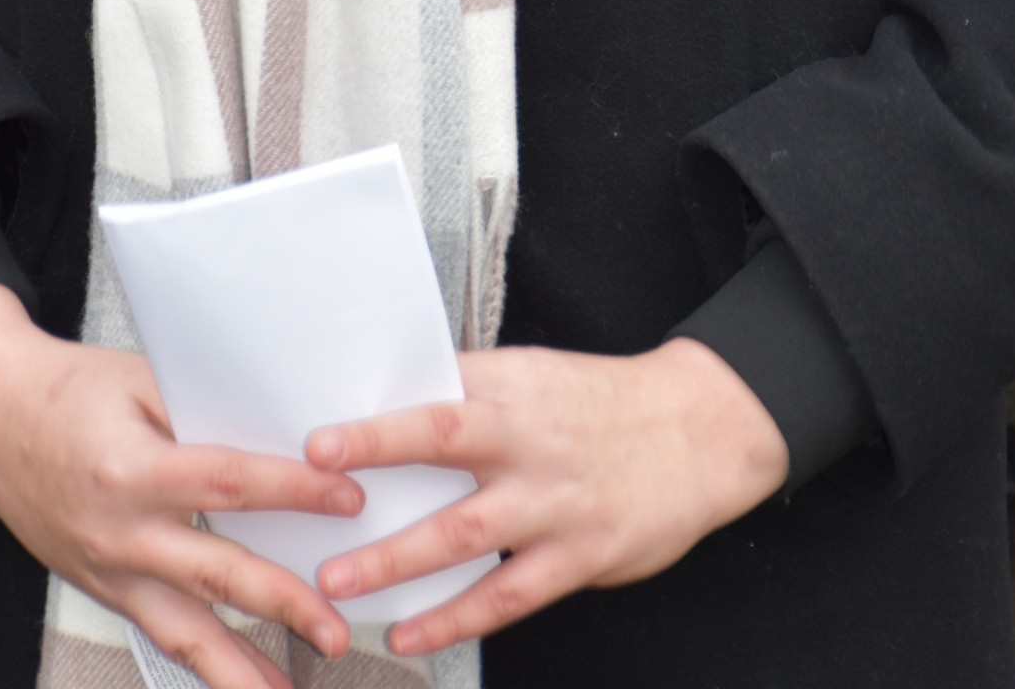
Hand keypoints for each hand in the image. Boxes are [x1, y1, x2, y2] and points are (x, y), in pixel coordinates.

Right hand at [0, 282, 363, 688]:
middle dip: (281, 605)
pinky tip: (242, 680)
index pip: (228, 482)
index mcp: (131, 468)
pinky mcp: (101, 587)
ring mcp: (106, 570)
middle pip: (213, 576)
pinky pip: (159, 632)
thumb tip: (283, 431)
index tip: (349, 498)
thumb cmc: (69, 390)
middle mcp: (118, 532)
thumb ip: (205, 411)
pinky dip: (202, 661)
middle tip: (336, 630)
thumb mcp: (141, 381)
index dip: (293, 491)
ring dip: (240, 669)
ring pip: (182, 632)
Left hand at [306, 337, 790, 658]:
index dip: (375, 417)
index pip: (434, 391)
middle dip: (376, 461)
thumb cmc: (601, 405)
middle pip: (444, 440)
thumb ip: (473, 395)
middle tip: (310, 486)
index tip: (317, 438)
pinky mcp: (581, 555)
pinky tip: (410, 635)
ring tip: (337, 584)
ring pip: (466, 531)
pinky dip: (456, 618)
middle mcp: (530, 436)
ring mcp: (555, 499)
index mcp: (515, 384)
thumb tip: (388, 406)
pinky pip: (508, 594)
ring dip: (397, 560)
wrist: (704, 430)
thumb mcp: (539, 379)